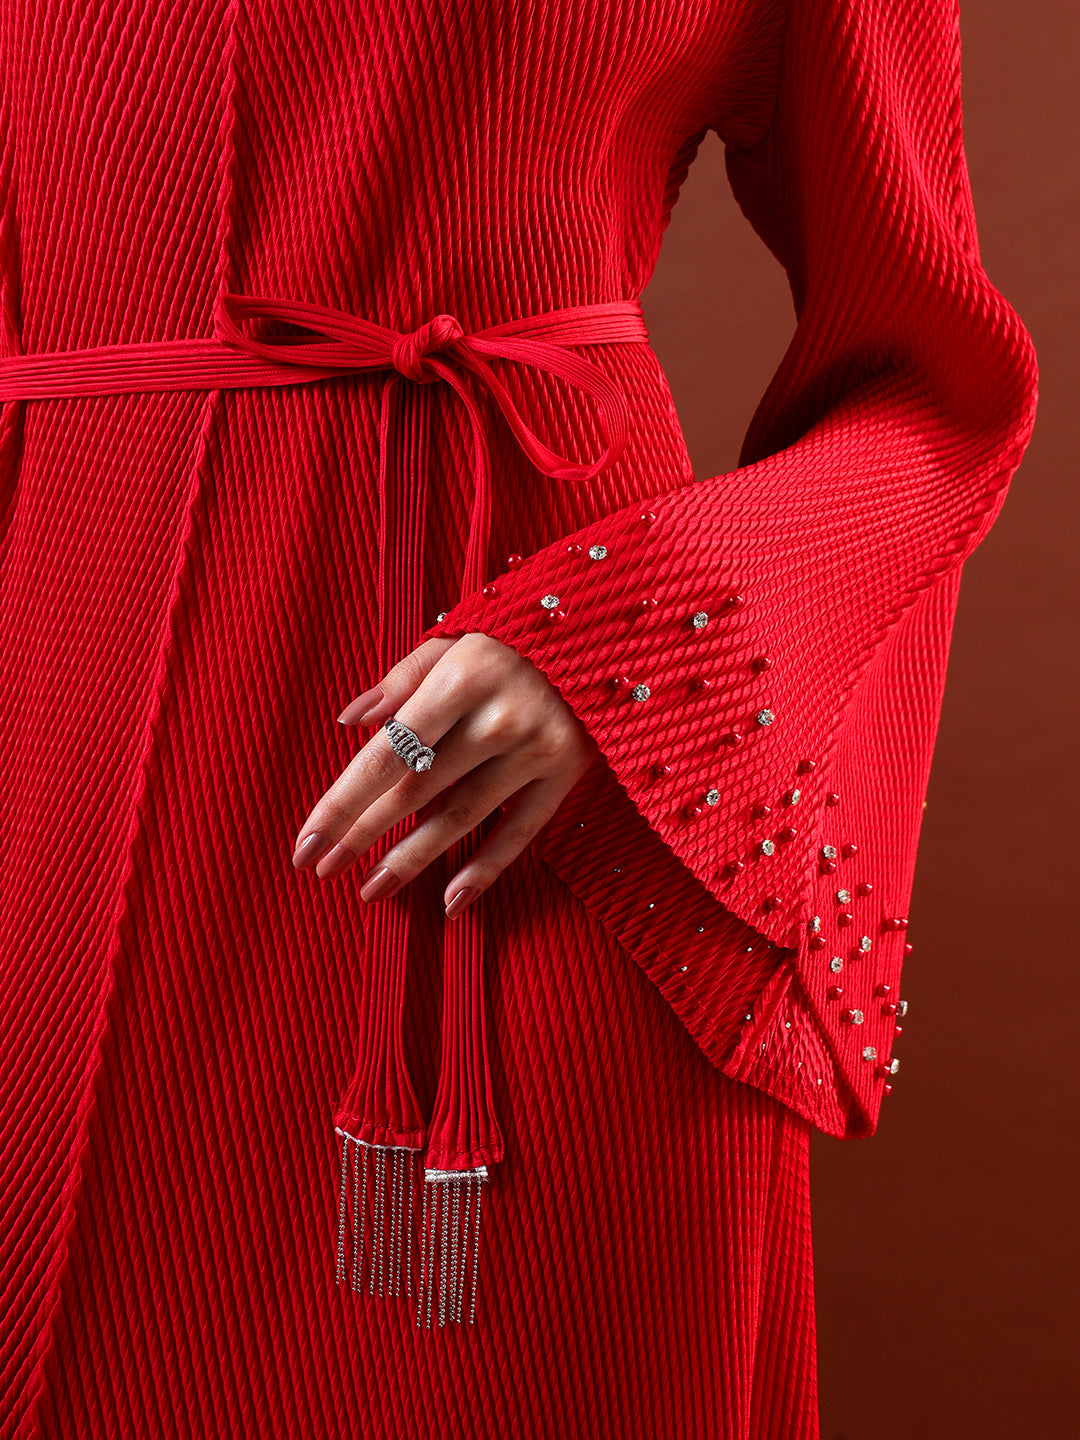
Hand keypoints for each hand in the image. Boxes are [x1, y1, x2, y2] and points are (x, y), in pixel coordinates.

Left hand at [290, 632, 601, 916]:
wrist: (604, 635)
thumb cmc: (512, 639)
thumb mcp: (456, 637)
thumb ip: (401, 678)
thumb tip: (351, 722)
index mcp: (462, 676)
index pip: (388, 752)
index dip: (344, 801)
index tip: (307, 842)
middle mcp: (498, 717)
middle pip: (417, 789)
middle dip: (364, 834)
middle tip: (323, 870)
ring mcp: (535, 749)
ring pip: (461, 816)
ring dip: (412, 859)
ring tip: (371, 889)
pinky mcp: (566, 773)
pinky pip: (519, 833)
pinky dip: (484, 870)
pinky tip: (450, 902)